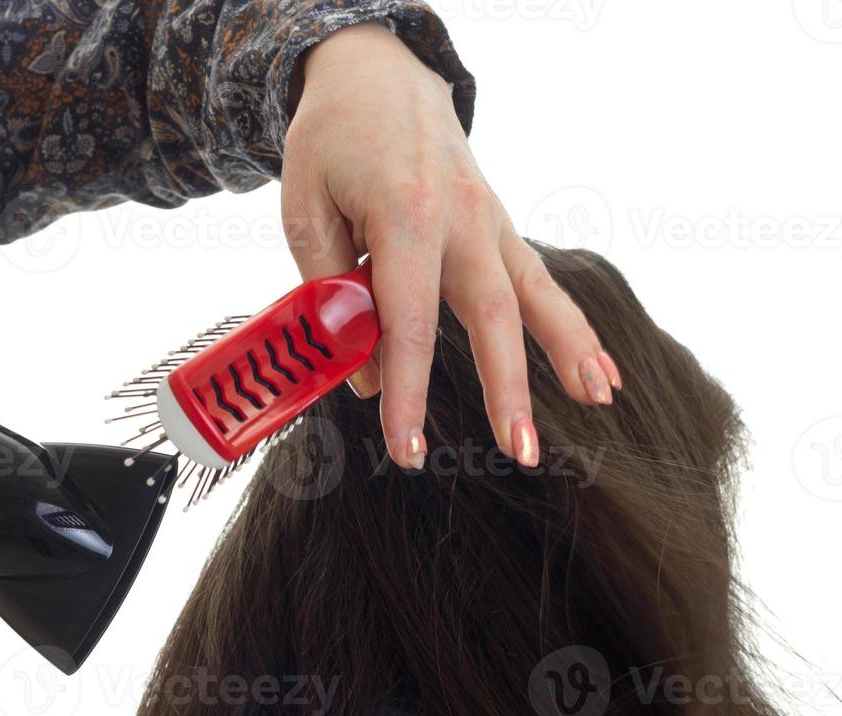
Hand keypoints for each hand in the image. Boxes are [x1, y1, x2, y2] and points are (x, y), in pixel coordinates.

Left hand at [280, 22, 621, 467]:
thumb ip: (329, 287)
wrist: (376, 74)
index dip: (407, 392)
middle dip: (507, 388)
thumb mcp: (304, 207)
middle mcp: (463, 217)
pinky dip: (571, 326)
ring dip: (568, 354)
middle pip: (492, 315)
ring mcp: (491, 220)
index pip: (406, 321)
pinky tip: (600, 372)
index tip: (407, 447)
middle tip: (518, 452)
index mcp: (405, 213)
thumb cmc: (332, 139)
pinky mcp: (501, 226)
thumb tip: (360, 371)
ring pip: (536, 295)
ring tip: (597, 406)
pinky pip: (542, 282)